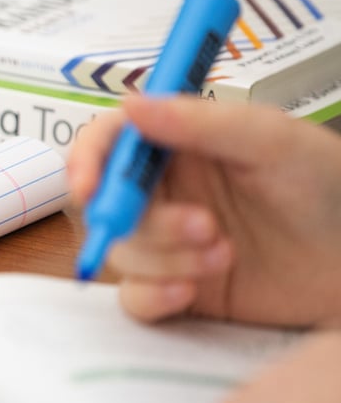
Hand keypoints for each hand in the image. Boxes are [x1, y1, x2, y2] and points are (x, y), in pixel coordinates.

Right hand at [67, 95, 340, 326]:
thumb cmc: (330, 190)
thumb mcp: (274, 142)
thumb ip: (202, 121)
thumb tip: (130, 103)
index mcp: (177, 144)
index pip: (107, 142)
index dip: (86, 160)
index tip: (87, 186)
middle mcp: (164, 191)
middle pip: (106, 203)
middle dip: (144, 219)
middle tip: (201, 225)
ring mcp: (167, 243)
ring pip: (121, 252)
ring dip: (164, 256)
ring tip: (224, 253)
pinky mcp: (178, 289)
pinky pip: (134, 298)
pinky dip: (153, 296)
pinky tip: (189, 292)